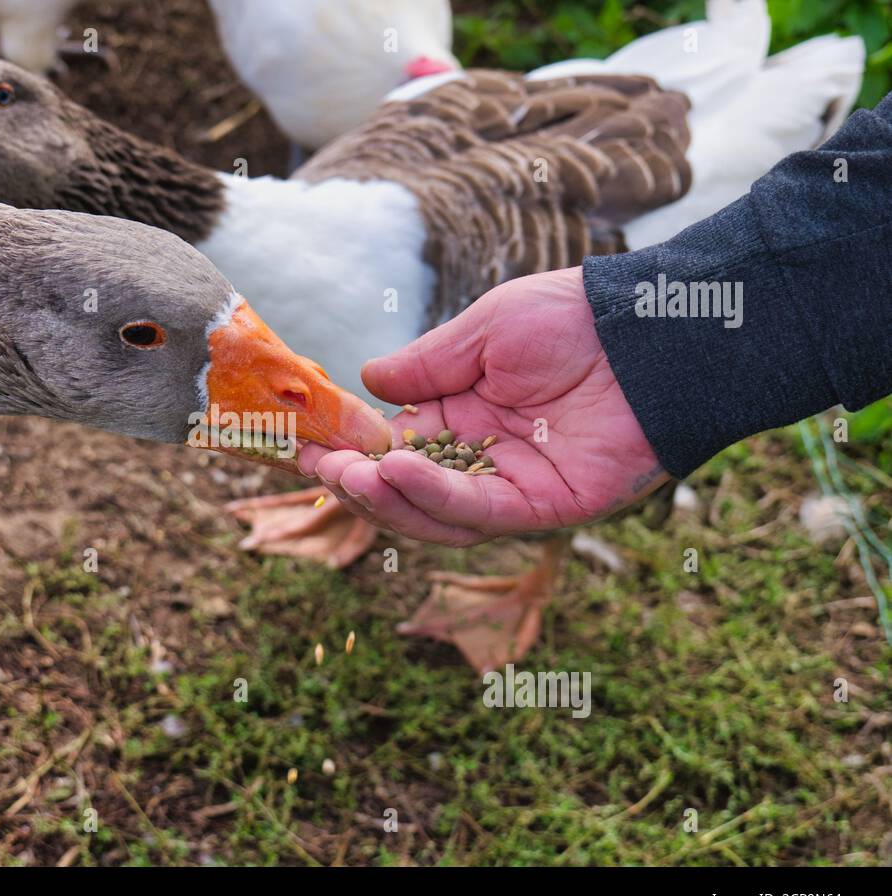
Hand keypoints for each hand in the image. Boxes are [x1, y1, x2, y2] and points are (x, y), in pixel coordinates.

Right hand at [299, 267, 668, 546]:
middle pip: (407, 491)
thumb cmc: (573, 318)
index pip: (395, 448)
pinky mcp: (548, 508)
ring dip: (386, 497)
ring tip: (347, 474)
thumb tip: (368, 379)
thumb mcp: (485, 331)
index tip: (307, 446)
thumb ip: (427, 365)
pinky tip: (396, 471)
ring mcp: (515, 487)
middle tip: (317, 468)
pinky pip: (480, 512)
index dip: (351, 452)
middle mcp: (484, 458)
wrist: (650, 330)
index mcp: (465, 416)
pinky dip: (434, 496)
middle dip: (358, 483)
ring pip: (435, 514)